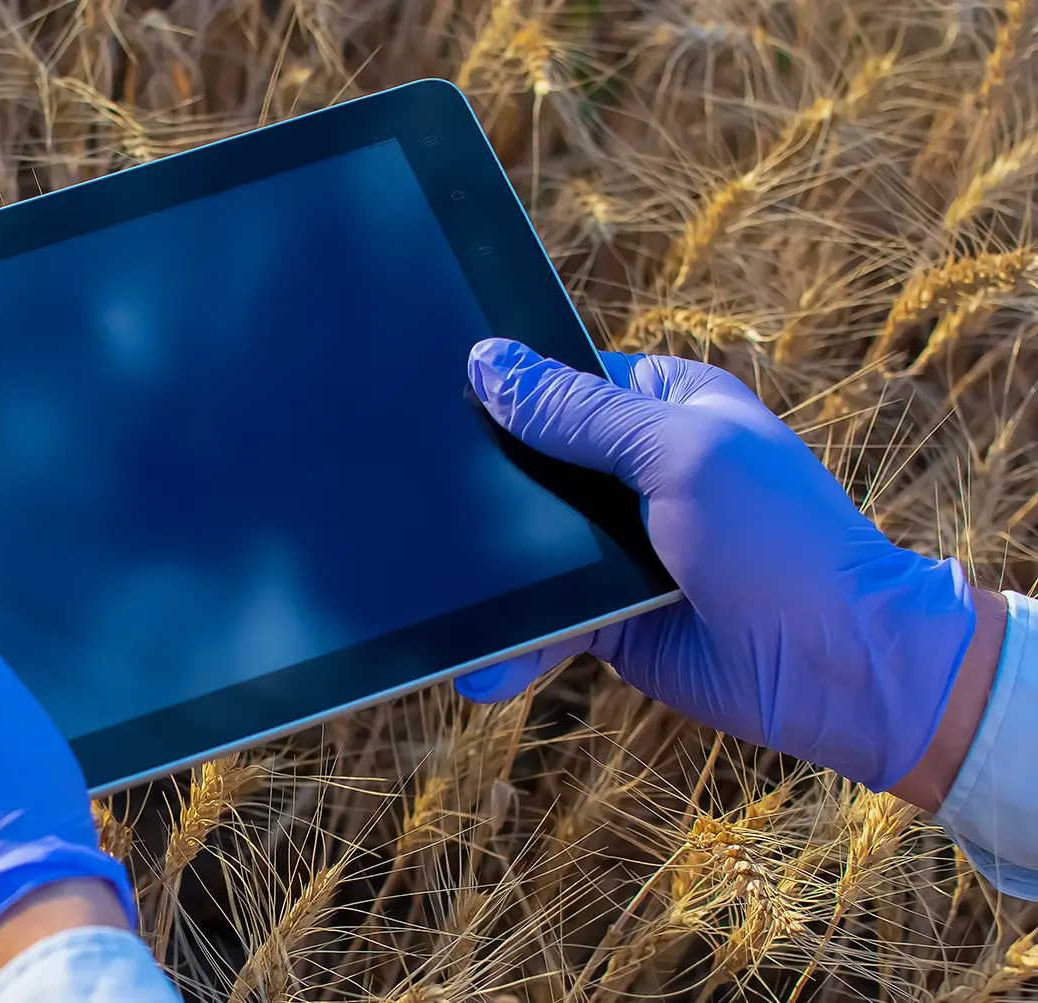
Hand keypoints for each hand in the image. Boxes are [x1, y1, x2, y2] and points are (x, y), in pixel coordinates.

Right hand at [455, 339, 976, 790]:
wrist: (837, 669)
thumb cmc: (780, 540)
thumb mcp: (679, 453)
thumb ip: (579, 415)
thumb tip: (487, 364)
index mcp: (664, 408)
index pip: (564, 382)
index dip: (506, 392)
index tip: (434, 401)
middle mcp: (637, 472)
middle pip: (532, 464)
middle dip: (481, 492)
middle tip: (415, 509)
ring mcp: (621, 548)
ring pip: (527, 548)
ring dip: (488, 578)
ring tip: (436, 604)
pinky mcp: (609, 619)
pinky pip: (542, 623)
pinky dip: (512, 645)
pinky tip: (480, 667)